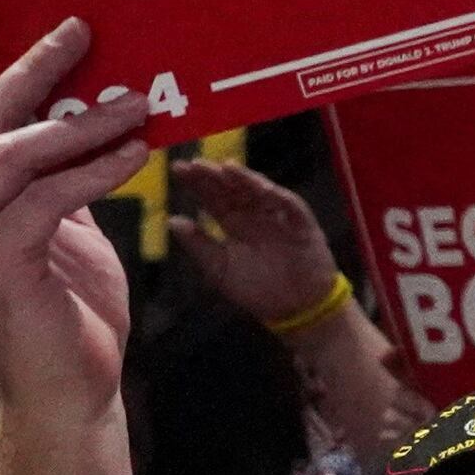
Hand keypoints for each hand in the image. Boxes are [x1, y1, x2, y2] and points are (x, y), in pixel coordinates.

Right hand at [0, 0, 143, 419]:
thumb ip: (51, 175)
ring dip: (81, 122)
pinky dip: (96, 170)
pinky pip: (48, 197)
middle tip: (81, 30)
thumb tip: (79, 114)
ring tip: (138, 102)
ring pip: (15, 154)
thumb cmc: (67, 306)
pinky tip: (136, 153)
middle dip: (32, 69)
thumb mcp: (59, 226)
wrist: (68, 387)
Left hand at [162, 157, 350, 329]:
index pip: (213, 198)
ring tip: (226, 168)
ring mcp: (279, 219)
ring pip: (260, 192)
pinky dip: (279, 197)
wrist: (295, 310)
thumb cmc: (258, 291)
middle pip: (233, 190)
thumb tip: (172, 220)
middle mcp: (254, 216)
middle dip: (216, 176)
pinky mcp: (303, 226)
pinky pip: (292, 207)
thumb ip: (198, 244)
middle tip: (197, 164)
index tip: (178, 169)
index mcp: (234, 224)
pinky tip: (263, 188)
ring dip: (245, 179)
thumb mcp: (219, 269)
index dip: (197, 183)